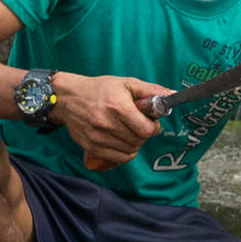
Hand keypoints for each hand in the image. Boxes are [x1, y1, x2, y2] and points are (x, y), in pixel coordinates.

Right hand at [53, 71, 170, 171]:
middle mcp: (106, 123)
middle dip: (144, 134)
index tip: (151, 122)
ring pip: (130, 150)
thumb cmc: (99, 89)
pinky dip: (126, 152)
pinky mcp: (91, 147)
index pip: (146, 129)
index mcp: (117, 106)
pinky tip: (123, 141)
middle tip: (139, 124)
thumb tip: (172, 95)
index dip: (153, 127)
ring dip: (135, 143)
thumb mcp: (126, 84)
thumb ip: (150, 90)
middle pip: (139, 140)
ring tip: (129, 131)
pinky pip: (118, 158)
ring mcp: (98, 137)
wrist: (68, 98)